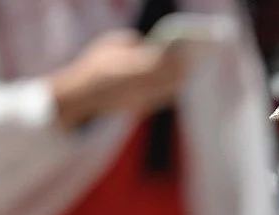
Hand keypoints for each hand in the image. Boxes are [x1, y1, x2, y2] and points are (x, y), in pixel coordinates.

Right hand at [49, 31, 186, 128]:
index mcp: (127, 68)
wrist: (80, 97)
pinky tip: (182, 77)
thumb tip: (152, 43)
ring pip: (170, 89)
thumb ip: (132, 41)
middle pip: (169, 77)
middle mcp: (137, 87)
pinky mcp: (142, 108)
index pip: (160, 62)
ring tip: (194, 65)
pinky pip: (164, 97)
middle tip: (198, 54)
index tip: (187, 45)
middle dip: (184, 65)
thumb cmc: (95, 65)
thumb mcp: (110, 44)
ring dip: (182, 77)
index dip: (175, 55)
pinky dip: (174, 86)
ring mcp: (140, 100)